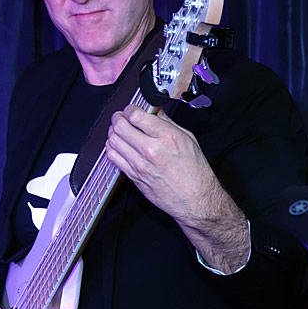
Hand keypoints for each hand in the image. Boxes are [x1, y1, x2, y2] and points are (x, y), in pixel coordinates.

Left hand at [105, 105, 249, 272]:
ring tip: (118, 129)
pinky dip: (112, 147)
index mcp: (166, 137)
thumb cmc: (195, 172)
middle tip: (121, 116)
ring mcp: (140, 165)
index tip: (131, 109)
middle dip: (118, 117)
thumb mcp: (188, 139)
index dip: (129, 109)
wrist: (195, 200)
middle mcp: (151, 150)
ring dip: (113, 132)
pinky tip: (118, 145)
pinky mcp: (134, 177)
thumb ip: (168, 123)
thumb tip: (156, 111)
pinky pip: (113, 158)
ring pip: (113, 141)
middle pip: (120, 127)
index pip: (136, 116)